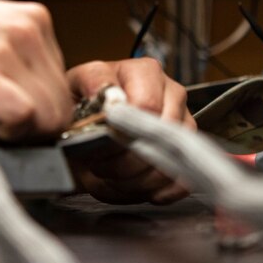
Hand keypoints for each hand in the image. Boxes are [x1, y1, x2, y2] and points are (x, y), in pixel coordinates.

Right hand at [0, 0, 73, 139]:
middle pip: (61, 107)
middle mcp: (28, 30)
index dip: (41, 114)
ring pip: (49, 117)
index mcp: (34, 21)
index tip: (14, 119)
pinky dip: (4, 131)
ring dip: (17, 132)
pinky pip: (22, 116)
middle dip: (32, 129)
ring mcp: (8, 48)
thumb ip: (19, 65)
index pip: (65, 88)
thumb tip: (41, 110)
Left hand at [66, 58, 194, 204]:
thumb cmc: (82, 107)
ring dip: (136, 179)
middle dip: (125, 159)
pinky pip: (181, 180)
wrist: (86, 130)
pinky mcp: (187, 152)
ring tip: (111, 176)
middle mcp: (170, 92)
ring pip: (170, 159)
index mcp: (143, 71)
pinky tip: (132, 187)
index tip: (96, 140)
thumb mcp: (76, 88)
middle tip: (99, 164)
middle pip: (159, 135)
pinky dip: (154, 191)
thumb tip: (114, 104)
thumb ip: (94, 87)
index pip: (146, 105)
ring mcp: (183, 122)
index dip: (119, 130)